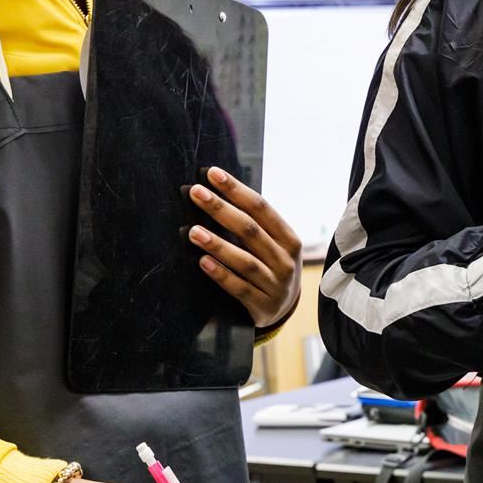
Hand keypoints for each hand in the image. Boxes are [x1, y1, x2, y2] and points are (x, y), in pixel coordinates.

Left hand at [187, 166, 301, 327]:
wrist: (284, 309)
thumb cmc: (271, 267)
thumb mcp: (273, 245)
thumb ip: (254, 225)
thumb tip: (218, 193)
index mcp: (289, 238)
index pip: (261, 208)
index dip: (236, 190)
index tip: (212, 174)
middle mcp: (286, 260)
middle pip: (251, 230)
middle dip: (221, 209)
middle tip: (197, 193)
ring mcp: (276, 285)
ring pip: (245, 261)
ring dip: (218, 244)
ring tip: (193, 231)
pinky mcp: (263, 307)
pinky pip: (239, 289)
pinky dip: (221, 275)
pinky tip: (203, 262)